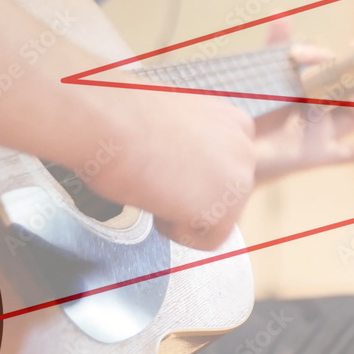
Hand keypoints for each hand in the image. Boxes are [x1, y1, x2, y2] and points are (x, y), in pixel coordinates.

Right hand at [70, 85, 256, 250]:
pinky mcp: (224, 209)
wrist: (109, 120)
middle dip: (191, 196)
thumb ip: (191, 142)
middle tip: (155, 178)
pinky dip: (176, 231)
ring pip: (216, 219)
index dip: (193, 176)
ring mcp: (240, 178)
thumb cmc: (122, 113)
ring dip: (183, 212)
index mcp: (234, 122)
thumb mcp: (172, 119)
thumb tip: (180, 161)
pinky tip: (157, 200)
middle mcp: (245, 148)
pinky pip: (205, 240)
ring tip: (154, 185)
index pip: (226, 168)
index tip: (167, 169)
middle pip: (223, 196)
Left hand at [254, 21, 353, 181]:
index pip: (340, 71)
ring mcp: (325, 134)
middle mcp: (325, 112)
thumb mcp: (266, 76)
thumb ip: (275, 46)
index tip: (349, 43)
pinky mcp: (321, 155)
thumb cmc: (251, 113)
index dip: (346, 58)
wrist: (236, 148)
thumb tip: (279, 11)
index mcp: (315, 90)